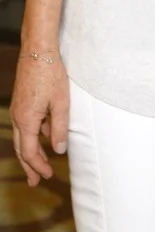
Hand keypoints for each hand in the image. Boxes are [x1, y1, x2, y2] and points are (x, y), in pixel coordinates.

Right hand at [10, 52, 69, 185]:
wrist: (38, 50)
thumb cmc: (51, 74)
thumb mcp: (61, 103)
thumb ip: (60, 128)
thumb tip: (59, 150)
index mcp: (26, 120)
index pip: (30, 152)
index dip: (38, 166)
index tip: (47, 175)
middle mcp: (17, 117)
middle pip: (22, 149)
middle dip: (29, 166)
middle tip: (35, 181)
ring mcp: (17, 109)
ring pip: (22, 137)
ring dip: (30, 152)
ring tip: (39, 164)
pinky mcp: (21, 101)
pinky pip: (25, 124)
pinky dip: (33, 135)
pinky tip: (45, 136)